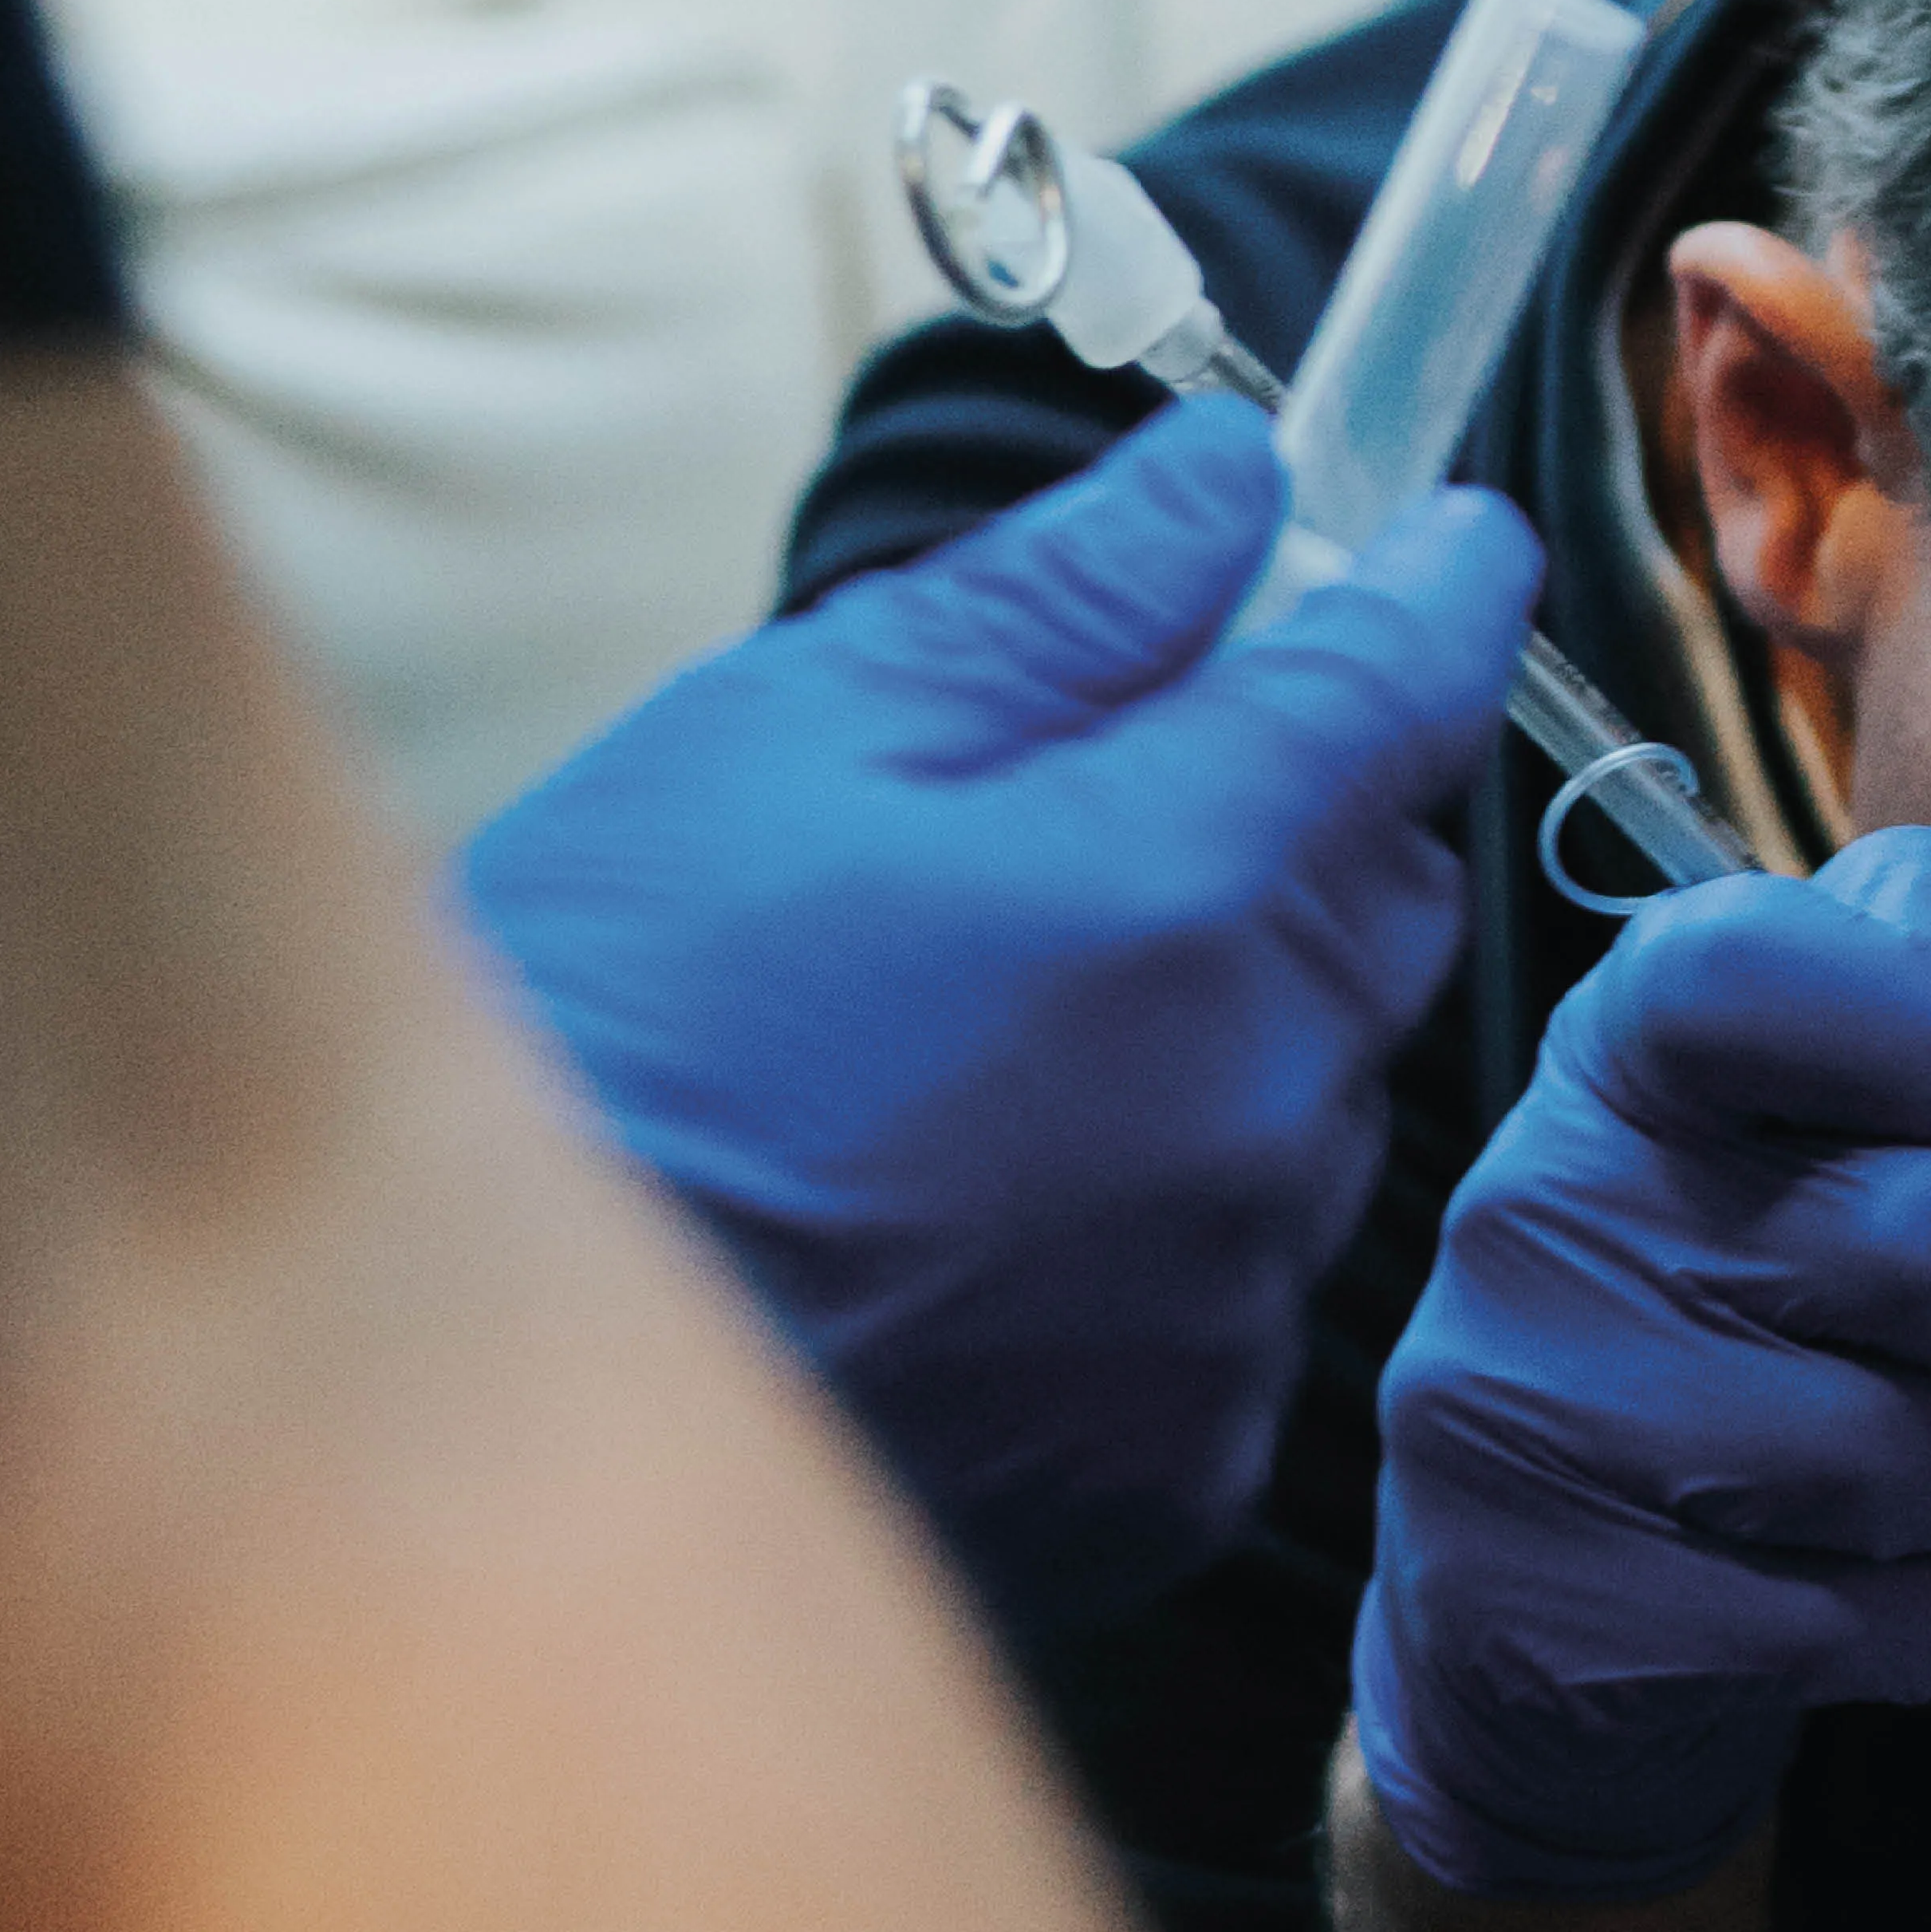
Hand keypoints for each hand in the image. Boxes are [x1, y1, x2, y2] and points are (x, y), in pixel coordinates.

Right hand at [463, 402, 1535, 1628]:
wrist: (479, 1384)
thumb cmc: (608, 1031)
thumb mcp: (790, 736)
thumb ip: (1055, 602)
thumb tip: (1229, 482)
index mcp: (1177, 887)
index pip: (1402, 690)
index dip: (1438, 592)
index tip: (1451, 540)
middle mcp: (1256, 1097)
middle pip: (1383, 895)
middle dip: (1305, 813)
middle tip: (1135, 785)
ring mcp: (1226, 1291)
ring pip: (1321, 1088)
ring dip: (1229, 1022)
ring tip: (1001, 1029)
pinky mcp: (1176, 1449)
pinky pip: (1238, 1277)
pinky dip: (1163, 1211)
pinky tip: (987, 1200)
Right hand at [1353, 831, 1930, 1903]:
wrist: (1518, 1632)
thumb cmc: (1710, 1344)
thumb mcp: (1767, 1142)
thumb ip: (1890, 1009)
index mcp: (1609, 1068)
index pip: (1743, 967)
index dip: (1928, 1012)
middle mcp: (1545, 1220)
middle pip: (1920, 1238)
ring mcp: (1545, 1426)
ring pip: (1912, 1450)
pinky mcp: (1581, 1614)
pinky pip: (1877, 1617)